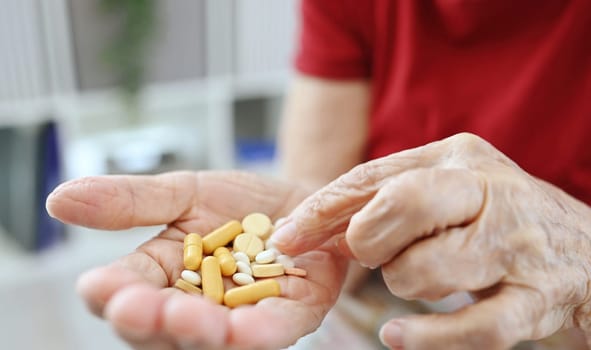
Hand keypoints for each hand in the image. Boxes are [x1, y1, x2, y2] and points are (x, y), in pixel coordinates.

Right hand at [46, 171, 348, 349]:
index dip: (110, 293)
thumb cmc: (240, 204)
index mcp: (163, 275)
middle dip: (149, 321)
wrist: (302, 201)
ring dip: (196, 334)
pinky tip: (243, 332)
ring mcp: (243, 316)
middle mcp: (197, 305)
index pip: (125, 291)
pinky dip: (257, 334)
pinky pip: (271, 332)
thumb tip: (59, 199)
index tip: (99, 287)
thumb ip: (131, 201)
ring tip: (187, 320)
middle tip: (138, 309)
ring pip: (212, 340)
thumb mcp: (185, 193)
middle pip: (161, 328)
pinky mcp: (290, 316)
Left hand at [271, 133, 590, 349]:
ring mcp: (515, 245)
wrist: (588, 252)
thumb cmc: (499, 219)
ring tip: (426, 277)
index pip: (371, 179)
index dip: (321, 210)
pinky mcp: (536, 298)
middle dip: (368, 242)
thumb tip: (310, 228)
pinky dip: (426, 337)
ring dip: (406, 285)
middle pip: (399, 206)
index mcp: (458, 158)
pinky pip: (469, 327)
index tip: (285, 237)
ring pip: (422, 271)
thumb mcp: (447, 189)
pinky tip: (398, 337)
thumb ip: (385, 199)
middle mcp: (489, 190)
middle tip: (377, 256)